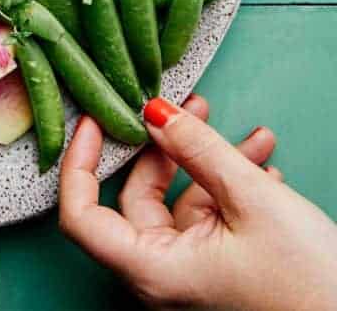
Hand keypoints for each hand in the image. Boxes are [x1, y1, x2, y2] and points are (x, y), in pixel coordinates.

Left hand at [59, 95, 336, 310]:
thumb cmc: (310, 285)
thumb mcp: (250, 199)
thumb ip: (196, 149)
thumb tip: (153, 110)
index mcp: (153, 271)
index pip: (82, 216)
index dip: (80, 163)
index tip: (94, 119)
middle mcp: (164, 276)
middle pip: (137, 197)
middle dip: (166, 145)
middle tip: (189, 105)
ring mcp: (192, 274)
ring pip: (181, 202)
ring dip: (210, 160)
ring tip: (247, 132)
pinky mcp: (221, 269)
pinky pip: (210, 217)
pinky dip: (230, 185)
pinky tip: (261, 163)